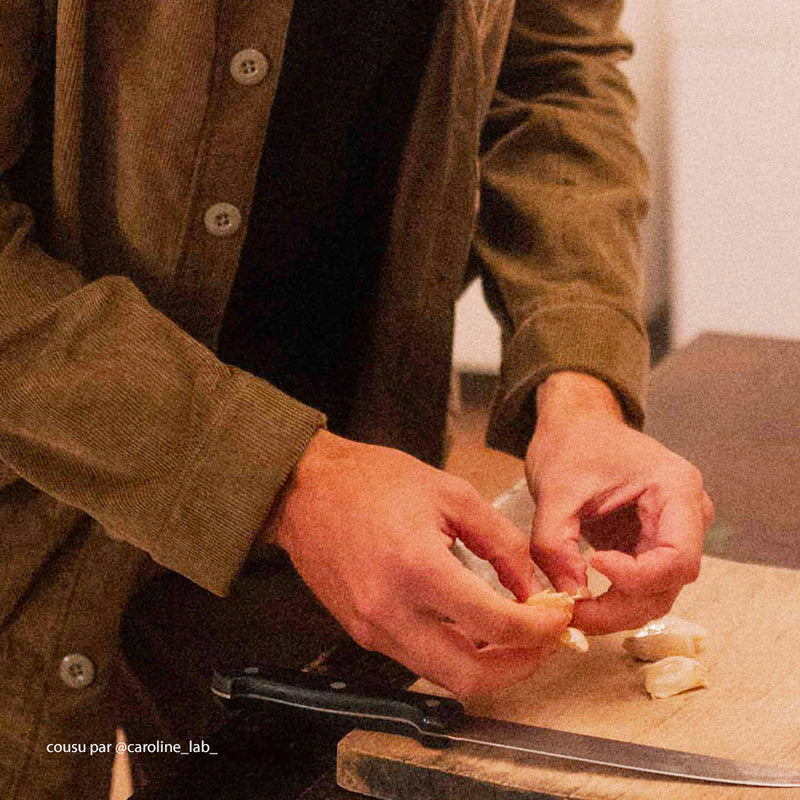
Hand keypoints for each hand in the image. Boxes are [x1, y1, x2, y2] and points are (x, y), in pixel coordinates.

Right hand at [264, 430, 569, 696]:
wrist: (304, 491)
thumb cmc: (373, 481)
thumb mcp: (451, 494)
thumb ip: (501, 542)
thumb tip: (533, 587)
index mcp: (417, 568)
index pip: (495, 624)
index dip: (540, 628)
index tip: (559, 616)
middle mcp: (391, 611)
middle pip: (469, 677)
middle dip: (518, 667)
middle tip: (541, 641)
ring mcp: (372, 629)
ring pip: (442, 677)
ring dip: (486, 665)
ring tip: (511, 634)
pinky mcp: (361, 634)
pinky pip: (417, 660)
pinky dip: (452, 653)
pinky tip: (469, 625)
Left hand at [526, 372, 713, 634]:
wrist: (575, 427)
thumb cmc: (571, 446)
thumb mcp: (554, 490)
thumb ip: (555, 543)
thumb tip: (569, 596)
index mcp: (676, 489)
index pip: (677, 557)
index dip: (637, 577)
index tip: (594, 564)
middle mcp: (687, 515)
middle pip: (669, 583)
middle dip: (621, 606)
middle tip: (573, 613)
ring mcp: (673, 534)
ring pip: (657, 593)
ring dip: (616, 610)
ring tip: (572, 610)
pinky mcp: (652, 547)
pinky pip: (642, 586)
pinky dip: (613, 600)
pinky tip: (581, 600)